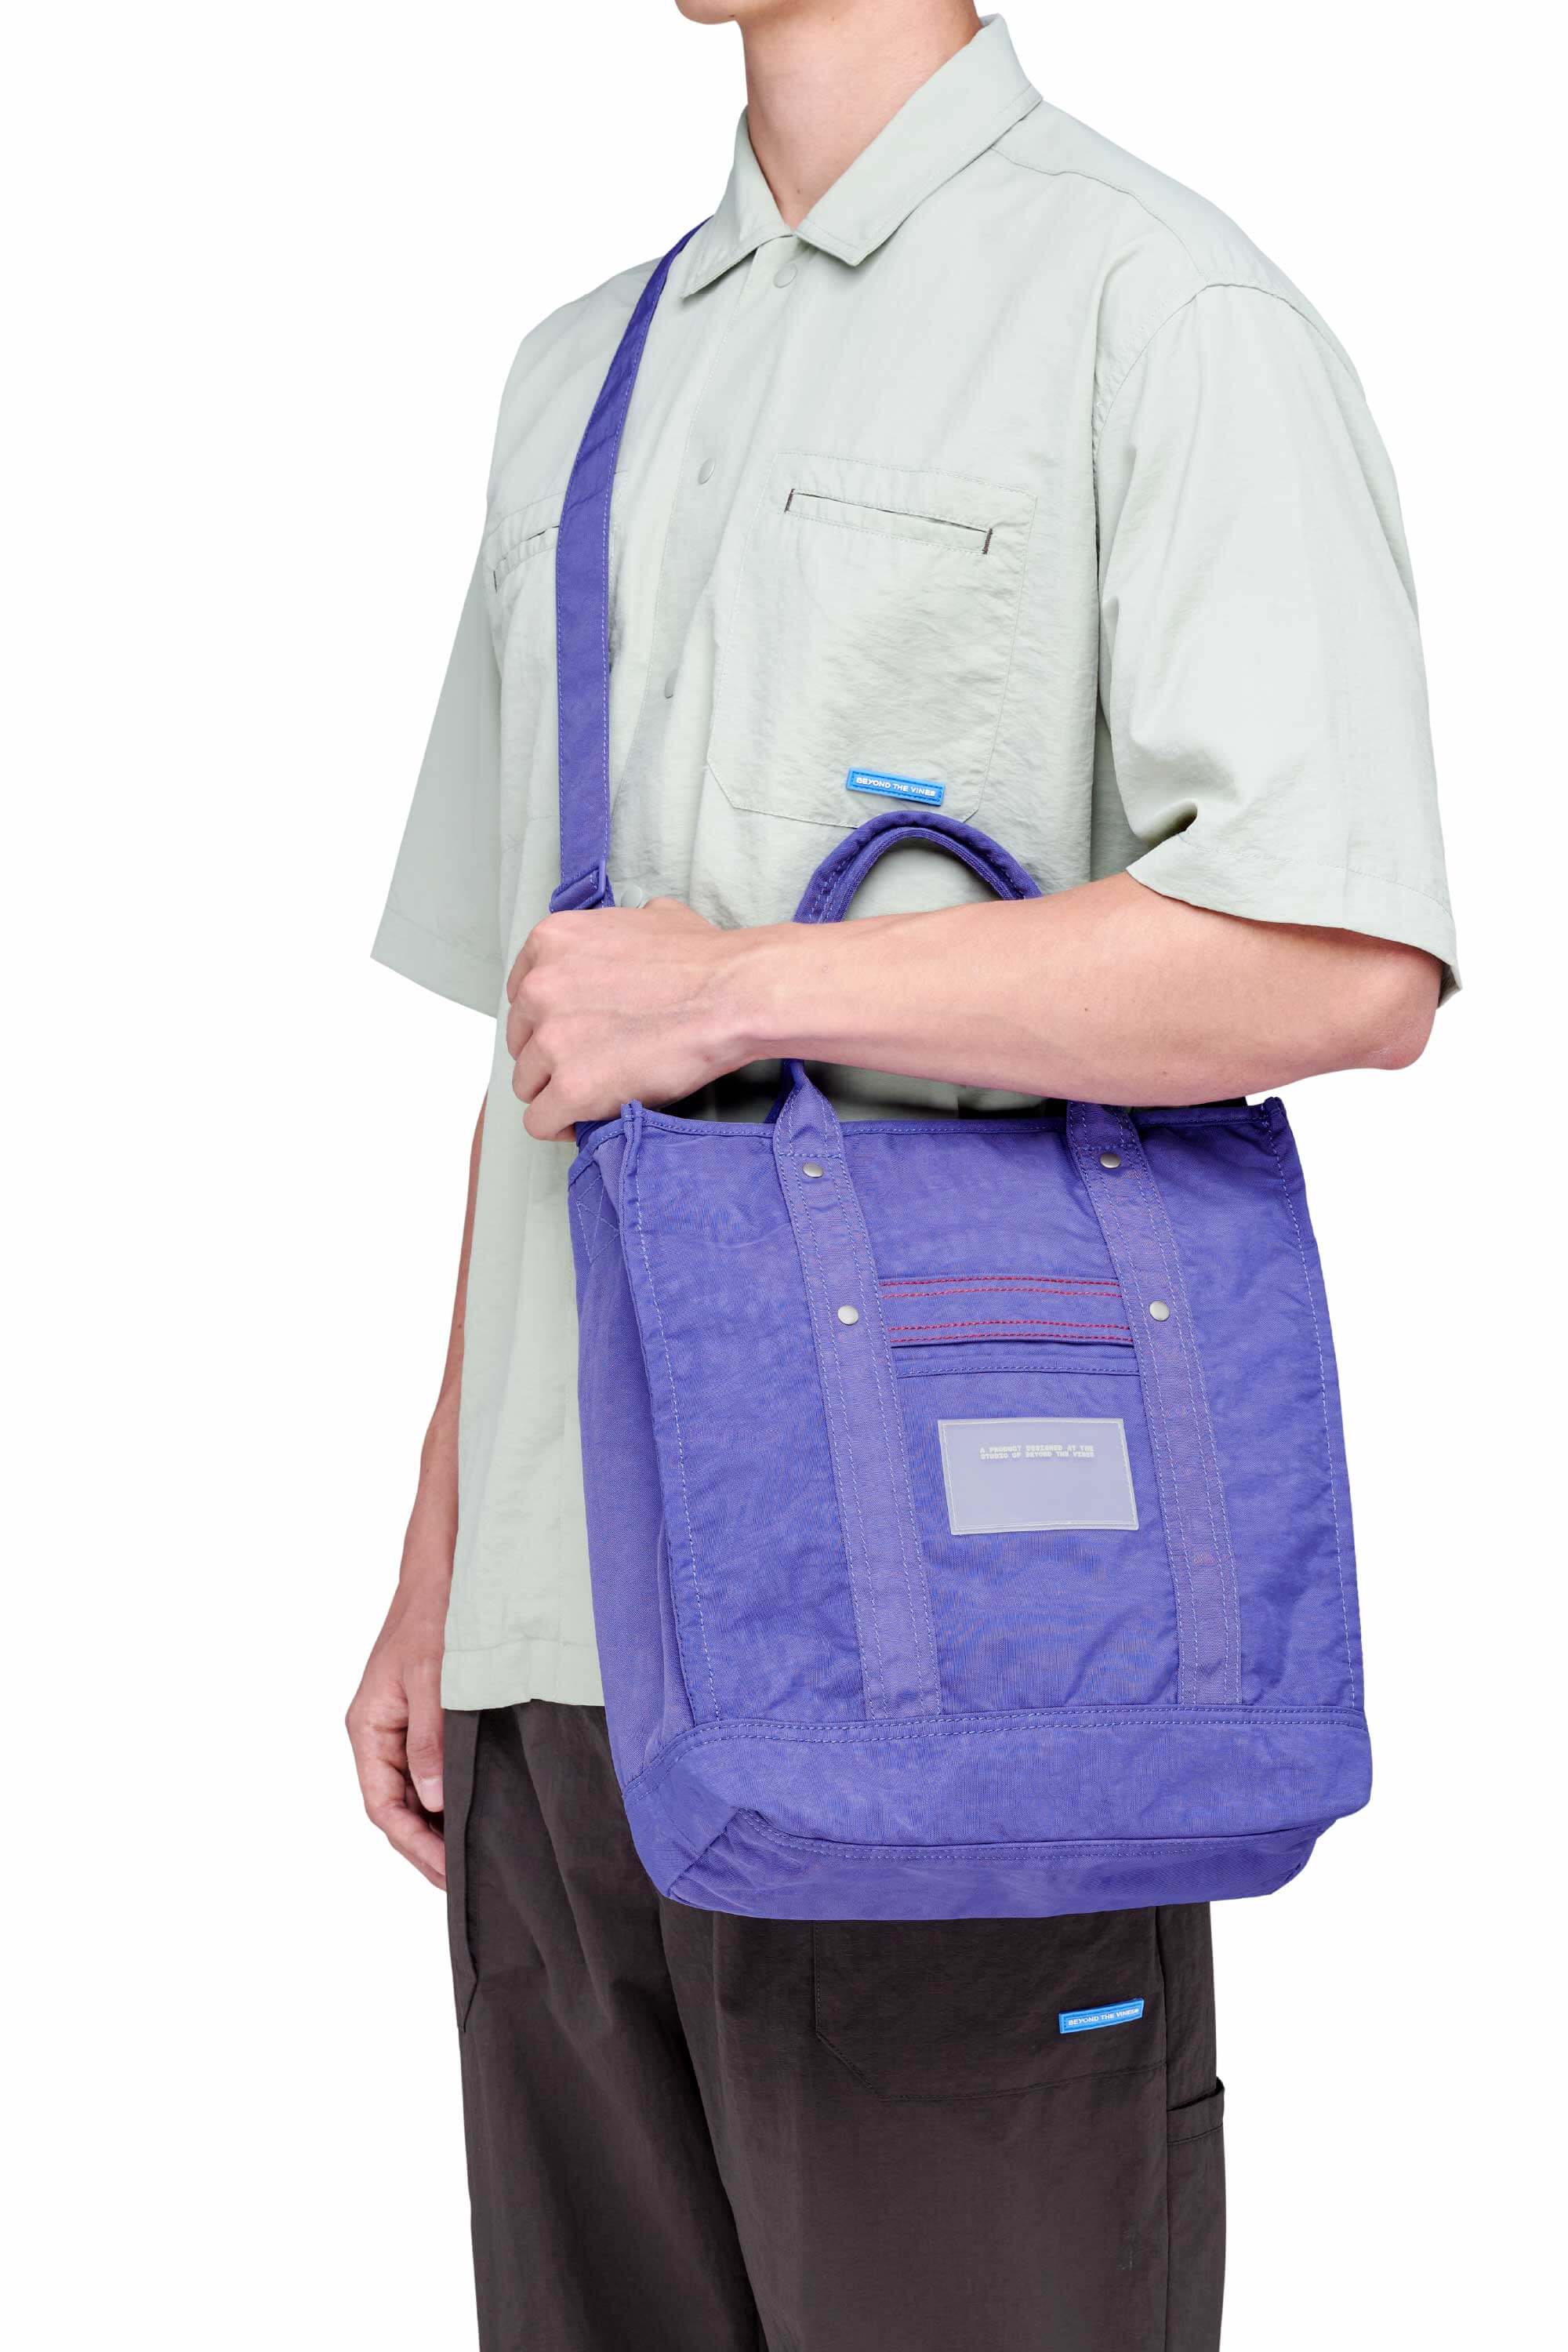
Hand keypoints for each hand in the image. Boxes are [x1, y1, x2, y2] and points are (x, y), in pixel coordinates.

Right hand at [347, 1565, 449, 1889]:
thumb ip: (431, 1739)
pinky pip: (429, 1772)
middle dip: (426, 1847)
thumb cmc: (434, 1616)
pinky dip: (447, 1798)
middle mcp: (378, 1734)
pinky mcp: (423, 1719)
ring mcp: (400, 1728)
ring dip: (437, 1827)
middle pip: (396, 1808)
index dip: (413, 1844)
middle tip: (465, 1882)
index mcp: (368, 1727)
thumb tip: (435, 1801)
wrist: (446, 1572)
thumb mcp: (435, 1677)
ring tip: (472, 1861)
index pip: (383, 1805)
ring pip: (413, 1794)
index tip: (446, 1873)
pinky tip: (473, 1815)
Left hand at [505, 898, 748, 1139]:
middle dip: (548, 1056)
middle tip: (586, 1065)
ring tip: (589, 1096)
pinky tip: (580, 1123)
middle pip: (521, 1039)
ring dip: (554, 1091)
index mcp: (551, 942)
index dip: (545, 1018)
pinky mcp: (572, 1088)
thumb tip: (629, 937)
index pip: (521, 993)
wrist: (732, 996)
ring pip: (526, 1083)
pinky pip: (540, 1121)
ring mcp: (552, 1040)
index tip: (568, 1033)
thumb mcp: (650, 917)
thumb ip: (618, 930)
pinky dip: (558, 1125)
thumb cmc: (704, 959)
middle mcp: (540, 988)